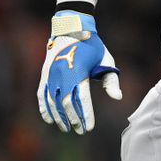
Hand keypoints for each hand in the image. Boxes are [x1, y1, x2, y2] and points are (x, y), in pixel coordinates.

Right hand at [36, 11, 121, 134]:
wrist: (71, 29)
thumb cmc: (93, 46)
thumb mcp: (106, 60)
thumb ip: (111, 80)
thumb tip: (118, 98)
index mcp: (79, 70)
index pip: (81, 98)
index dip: (85, 115)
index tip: (89, 128)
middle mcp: (62, 74)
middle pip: (66, 103)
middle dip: (73, 119)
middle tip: (80, 131)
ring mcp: (51, 75)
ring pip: (52, 102)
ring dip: (59, 117)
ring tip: (67, 128)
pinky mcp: (44, 75)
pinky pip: (42, 96)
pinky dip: (45, 109)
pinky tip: (50, 119)